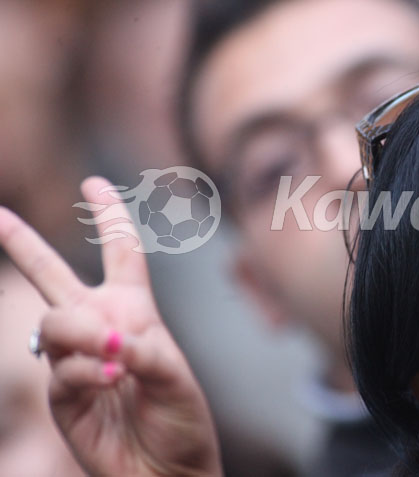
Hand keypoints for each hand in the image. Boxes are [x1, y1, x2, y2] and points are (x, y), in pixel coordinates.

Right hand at [0, 178, 221, 476]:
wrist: (165, 469)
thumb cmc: (182, 418)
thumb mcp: (177, 378)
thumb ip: (146, 352)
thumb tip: (110, 341)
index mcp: (135, 311)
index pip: (121, 253)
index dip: (109, 216)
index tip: (94, 183)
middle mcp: (101, 326)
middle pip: (54, 275)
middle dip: (23, 244)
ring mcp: (76, 358)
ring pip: (55, 322)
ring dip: (83, 337)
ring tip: (115, 363)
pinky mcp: (60, 393)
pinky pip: (59, 367)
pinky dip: (84, 372)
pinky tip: (108, 382)